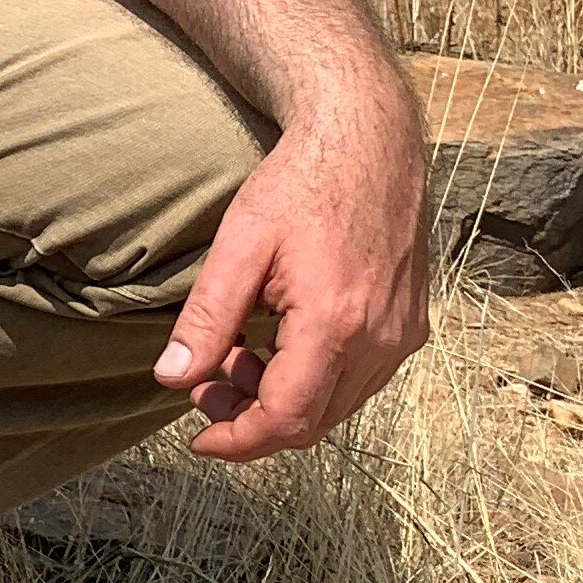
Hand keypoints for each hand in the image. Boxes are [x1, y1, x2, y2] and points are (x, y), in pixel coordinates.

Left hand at [153, 79, 431, 461]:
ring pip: (337, 406)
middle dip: (252, 418)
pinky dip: (314, 379)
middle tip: (208, 384)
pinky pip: (360, 380)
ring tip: (239, 354)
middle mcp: (381, 339)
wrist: (368, 141)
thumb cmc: (301, 183)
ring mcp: (403, 334)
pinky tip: (278, 341)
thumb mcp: (239, 245)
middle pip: (312, 422)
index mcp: (336, 322)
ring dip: (283, 399)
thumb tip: (172, 379)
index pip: (287, 420)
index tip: (200, 438)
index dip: (239, 441)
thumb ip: (207, 318)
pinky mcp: (411, 324)